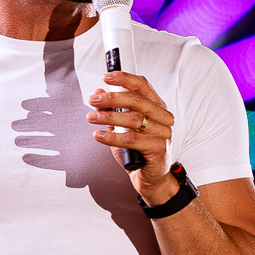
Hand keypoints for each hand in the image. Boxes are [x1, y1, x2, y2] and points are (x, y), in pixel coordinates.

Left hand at [87, 71, 178, 205]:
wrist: (150, 177)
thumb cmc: (137, 150)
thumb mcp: (121, 127)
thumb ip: (112, 110)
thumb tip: (98, 92)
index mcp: (157, 107)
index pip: (143, 86)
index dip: (124, 79)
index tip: (106, 76)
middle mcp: (163, 117)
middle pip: (137, 101)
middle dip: (112, 98)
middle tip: (93, 100)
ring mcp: (163, 133)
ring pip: (133, 120)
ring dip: (108, 117)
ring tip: (91, 118)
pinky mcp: (158, 149)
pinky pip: (132, 140)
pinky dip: (112, 136)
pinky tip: (99, 135)